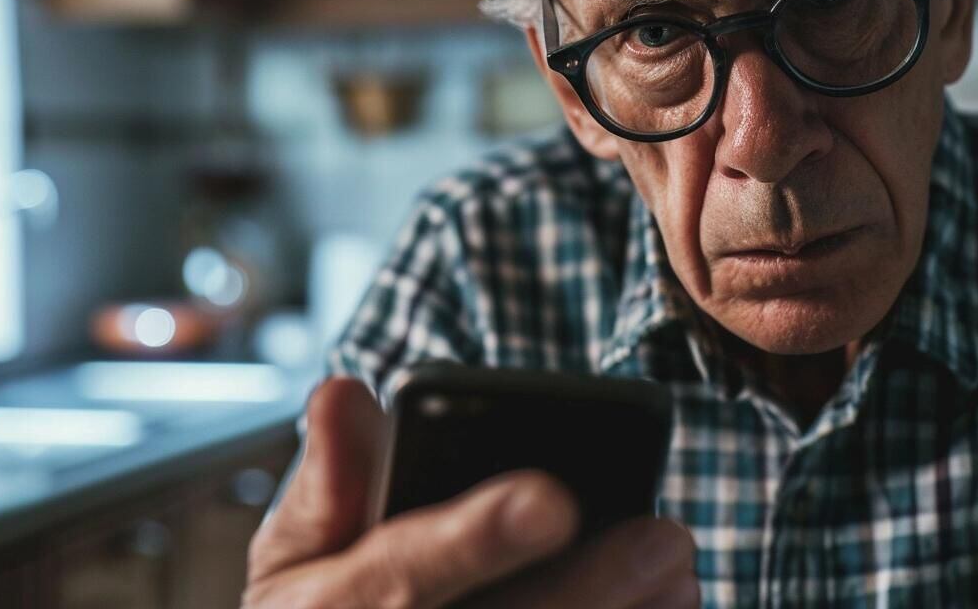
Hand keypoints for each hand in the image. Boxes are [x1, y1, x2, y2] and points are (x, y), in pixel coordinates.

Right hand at [243, 377, 699, 608]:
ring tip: (680, 571)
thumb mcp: (296, 546)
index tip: (553, 498)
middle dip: (589, 589)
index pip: (400, 576)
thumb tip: (345, 390)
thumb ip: (330, 477)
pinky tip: (671, 605)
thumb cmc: (320, 605)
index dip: (476, 540)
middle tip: (664, 538)